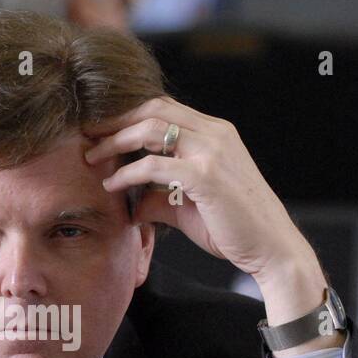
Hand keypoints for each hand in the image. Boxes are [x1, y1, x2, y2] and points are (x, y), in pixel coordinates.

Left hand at [86, 96, 339, 353]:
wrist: (272, 248)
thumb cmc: (234, 228)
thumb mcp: (190, 207)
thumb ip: (161, 198)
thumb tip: (133, 204)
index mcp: (215, 133)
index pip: (164, 109)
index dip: (128, 115)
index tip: (99, 130)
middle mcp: (215, 134)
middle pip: (153, 109)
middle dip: (114, 120)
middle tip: (85, 134)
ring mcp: (212, 151)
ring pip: (151, 129)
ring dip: (115, 141)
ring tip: (92, 158)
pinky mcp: (206, 176)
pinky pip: (155, 165)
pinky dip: (128, 173)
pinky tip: (111, 185)